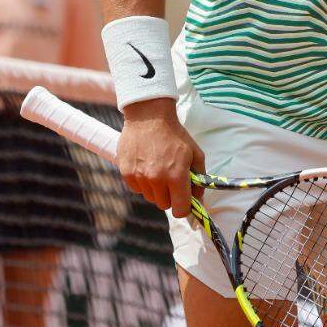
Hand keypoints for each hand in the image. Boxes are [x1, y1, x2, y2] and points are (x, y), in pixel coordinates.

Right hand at [118, 98, 205, 217]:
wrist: (149, 117)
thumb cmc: (175, 135)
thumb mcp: (195, 154)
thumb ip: (199, 178)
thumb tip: (198, 199)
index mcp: (176, 175)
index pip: (180, 209)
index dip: (184, 208)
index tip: (184, 203)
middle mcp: (157, 179)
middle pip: (164, 205)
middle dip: (170, 196)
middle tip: (172, 181)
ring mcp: (140, 177)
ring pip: (150, 197)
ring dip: (156, 189)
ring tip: (159, 170)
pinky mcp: (126, 173)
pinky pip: (137, 189)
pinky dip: (142, 183)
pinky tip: (146, 167)